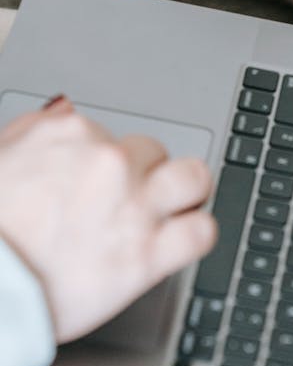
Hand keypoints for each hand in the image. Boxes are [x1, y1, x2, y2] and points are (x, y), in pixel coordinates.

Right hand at [0, 98, 216, 342]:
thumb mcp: (1, 156)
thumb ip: (38, 129)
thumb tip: (66, 111)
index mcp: (73, 134)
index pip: (115, 136)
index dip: (111, 164)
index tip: (101, 185)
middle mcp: (109, 162)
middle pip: (156, 153)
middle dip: (148, 175)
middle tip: (133, 200)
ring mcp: (133, 206)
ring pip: (193, 179)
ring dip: (187, 194)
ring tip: (174, 211)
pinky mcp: (147, 254)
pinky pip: (201, 232)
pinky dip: (196, 235)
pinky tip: (181, 240)